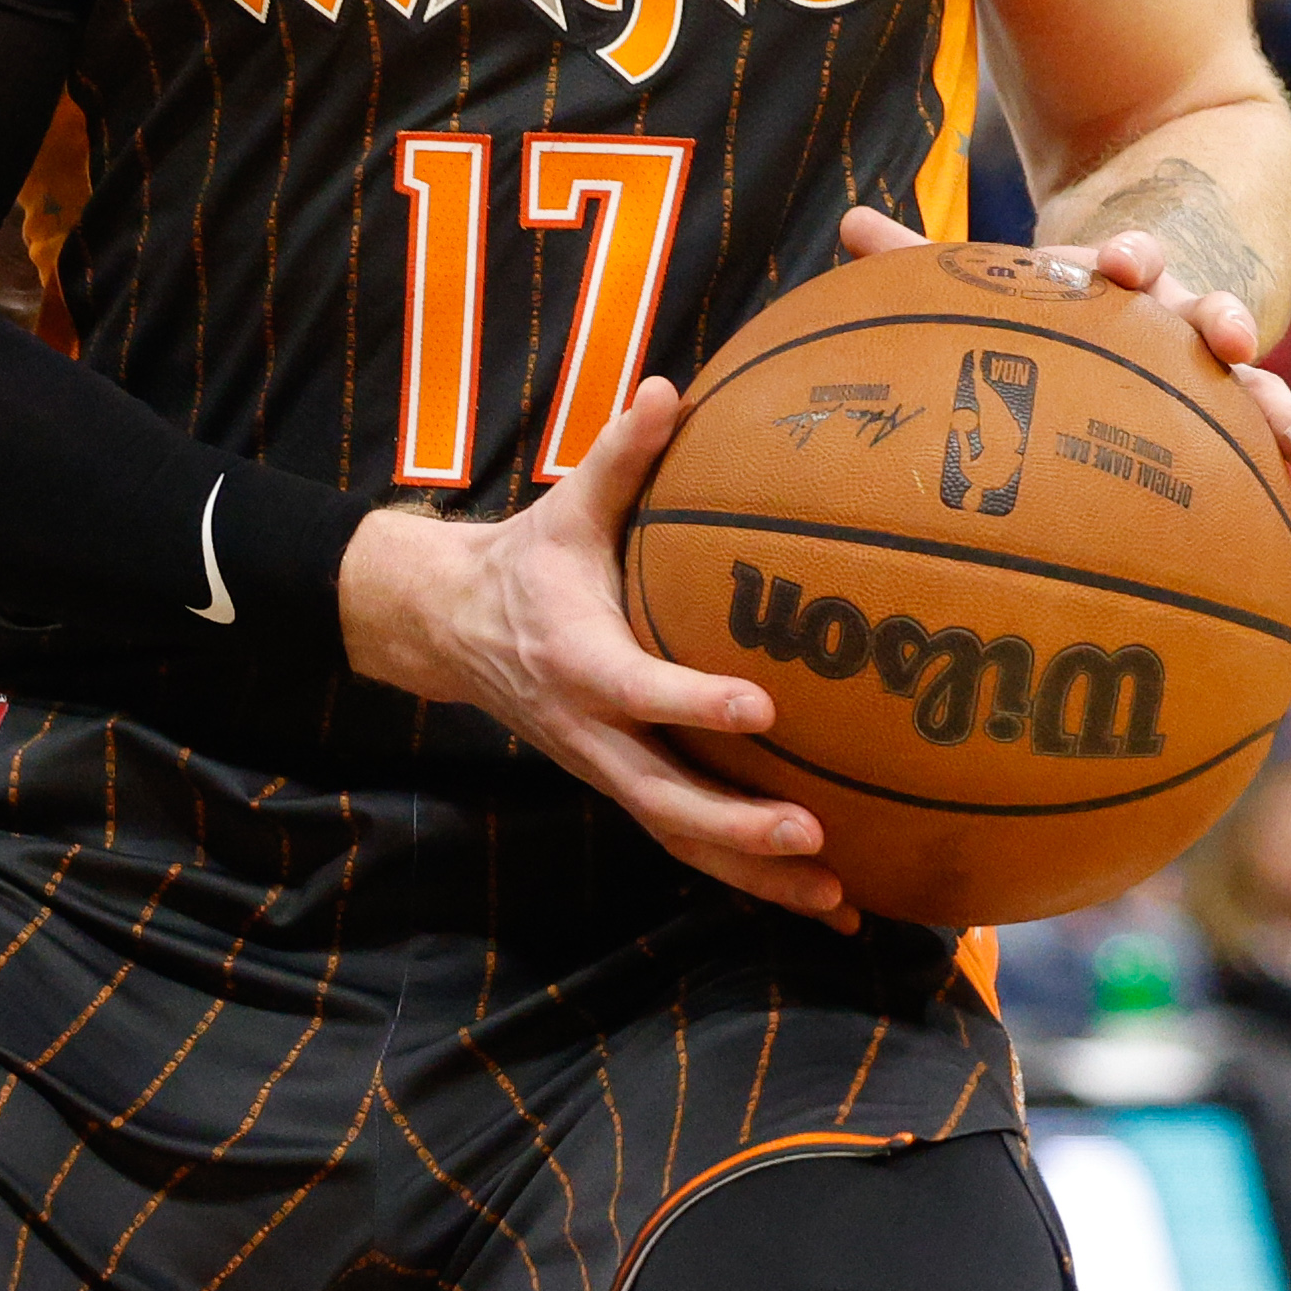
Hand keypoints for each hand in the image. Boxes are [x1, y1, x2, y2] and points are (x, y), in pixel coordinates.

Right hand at [340, 380, 860, 926]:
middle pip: (662, 797)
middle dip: (736, 826)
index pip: (639, 691)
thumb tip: (670, 388)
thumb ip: (620, 454)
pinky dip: (751, 880)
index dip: (693, 705)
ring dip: (755, 876)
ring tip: (837, 899)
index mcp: (579, 659)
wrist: (453, 630)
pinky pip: (687, 845)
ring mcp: (608, 771)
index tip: (760, 709)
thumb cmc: (529, 562)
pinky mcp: (626, 788)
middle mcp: (593, 732)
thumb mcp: (565, 505)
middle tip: (811, 833)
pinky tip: (827, 902)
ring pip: (680, 839)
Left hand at [839, 207, 1290, 474]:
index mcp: (1119, 282)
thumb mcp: (995, 286)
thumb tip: (850, 220)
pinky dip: (1275, 522)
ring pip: (1255, 389)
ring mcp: (1213, 377)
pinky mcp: (1232, 431)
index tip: (1125, 264)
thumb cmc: (1045, 303)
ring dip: (1277, 413)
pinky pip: (1260, 473)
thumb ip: (922, 263)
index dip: (1130, 258)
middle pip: (1207, 313)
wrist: (1132, 292)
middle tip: (1228, 337)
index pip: (1130, 261)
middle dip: (1222, 320)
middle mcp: (1177, 321)